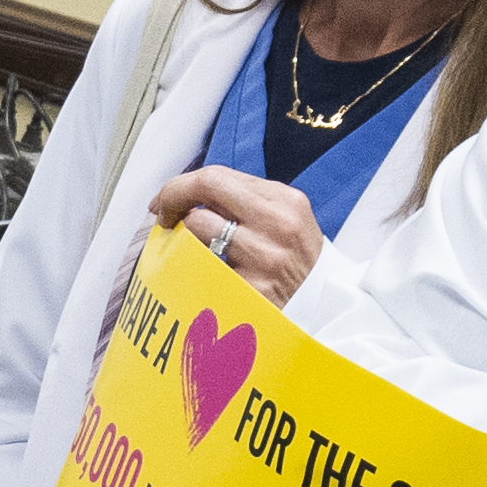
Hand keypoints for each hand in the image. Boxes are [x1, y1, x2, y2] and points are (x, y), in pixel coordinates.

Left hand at [145, 163, 329, 299]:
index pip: (219, 176)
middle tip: (161, 214)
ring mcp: (267, 258)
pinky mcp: (253, 290)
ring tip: (194, 250)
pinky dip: (195, 268)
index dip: (182, 185)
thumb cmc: (295, 264)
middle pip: (208, 187)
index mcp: (287, 201)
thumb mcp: (285, 222)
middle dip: (173, 196)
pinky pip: (202, 268)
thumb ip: (245, 203)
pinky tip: (203, 275)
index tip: (166, 199)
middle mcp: (279, 224)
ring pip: (198, 227)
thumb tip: (192, 194)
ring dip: (185, 237)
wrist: (324, 311)